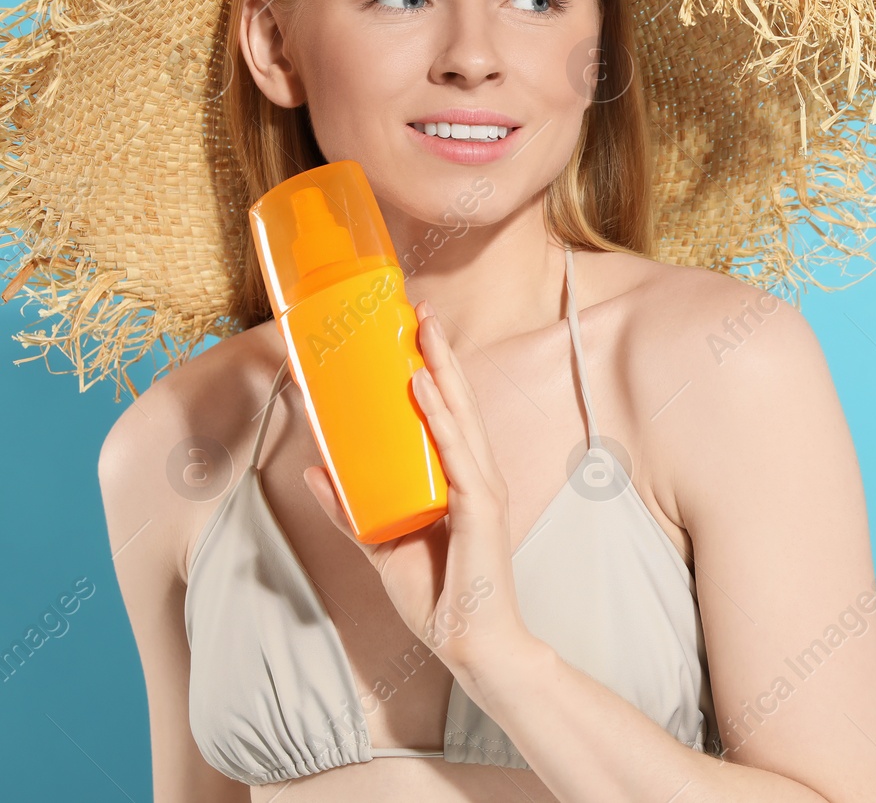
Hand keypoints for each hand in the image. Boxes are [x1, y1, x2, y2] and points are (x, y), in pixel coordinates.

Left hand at [302, 298, 526, 675]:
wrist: (471, 642)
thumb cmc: (438, 595)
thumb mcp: (380, 544)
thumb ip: (350, 508)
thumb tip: (316, 469)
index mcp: (461, 479)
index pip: (448, 415)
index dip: (433, 371)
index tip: (414, 333)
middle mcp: (477, 473)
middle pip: (458, 402)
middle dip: (438, 354)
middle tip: (419, 311)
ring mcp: (482, 488)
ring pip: (460, 417)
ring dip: (440, 370)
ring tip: (420, 332)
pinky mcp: (481, 508)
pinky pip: (458, 454)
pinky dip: (441, 419)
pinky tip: (423, 388)